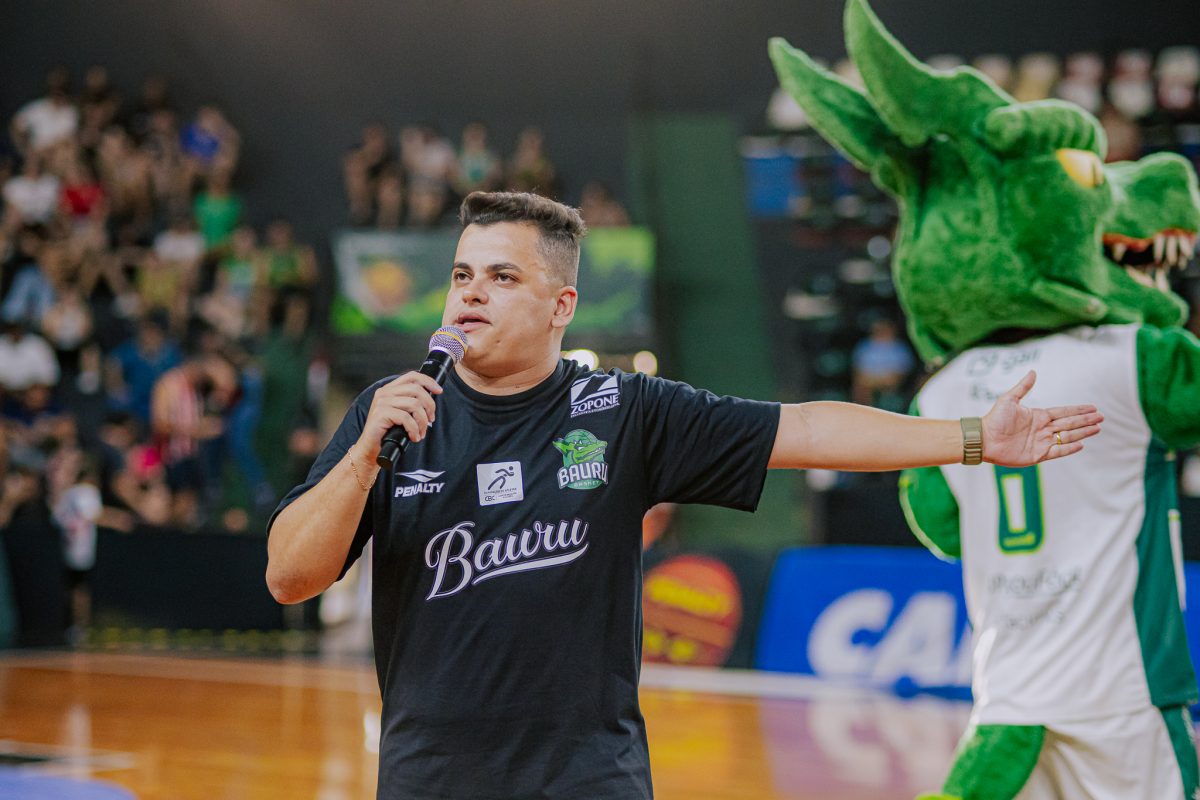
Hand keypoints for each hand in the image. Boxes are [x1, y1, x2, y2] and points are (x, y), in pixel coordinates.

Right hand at [356, 371, 443, 462]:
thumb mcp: (400, 413)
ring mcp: (382, 402)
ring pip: (414, 404)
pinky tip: (414, 437)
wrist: (370, 447)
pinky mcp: (380, 414)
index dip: (428, 381)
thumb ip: (410, 403)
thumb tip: (431, 403)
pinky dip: (414, 429)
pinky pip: (406, 418)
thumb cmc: (387, 431)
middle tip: (431, 420)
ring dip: (422, 421)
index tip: (439, 391)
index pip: (412, 376)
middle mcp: (384, 392)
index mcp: (389, 389)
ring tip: (421, 432)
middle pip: (417, 389)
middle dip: (429, 406)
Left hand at [982, 371, 1102, 466]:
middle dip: (1086, 420)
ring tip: (1097, 428)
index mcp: (1038, 416)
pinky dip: (1069, 448)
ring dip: (1082, 432)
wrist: (984, 439)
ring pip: (1067, 436)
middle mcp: (1043, 429)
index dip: (1078, 410)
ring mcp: (1041, 442)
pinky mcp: (1038, 455)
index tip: (1093, 407)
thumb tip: (1033, 372)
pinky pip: (1057, 452)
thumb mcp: (1008, 400)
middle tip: (1101, 417)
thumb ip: (1023, 387)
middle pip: (1070, 423)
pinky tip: (1081, 444)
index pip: (1064, 412)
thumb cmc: (994, 419)